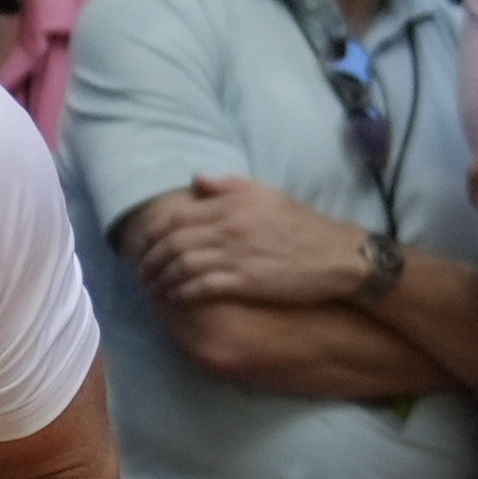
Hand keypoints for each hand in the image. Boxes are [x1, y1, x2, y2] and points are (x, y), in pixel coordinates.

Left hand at [134, 175, 373, 309]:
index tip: (143, 244)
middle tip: (141, 271)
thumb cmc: (303, 226)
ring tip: (153, 288)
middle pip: (173, 242)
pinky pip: (200, 287)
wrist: (336, 256)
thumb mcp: (267, 194)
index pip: (177, 215)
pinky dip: (181, 293)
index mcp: (232, 203)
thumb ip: (229, 185)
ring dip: (162, 278)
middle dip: (150, 258)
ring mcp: (235, 255)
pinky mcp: (244, 281)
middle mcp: (229, 226)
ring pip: (182, 266)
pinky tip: (174, 299)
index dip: (153, 232)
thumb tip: (196, 179)